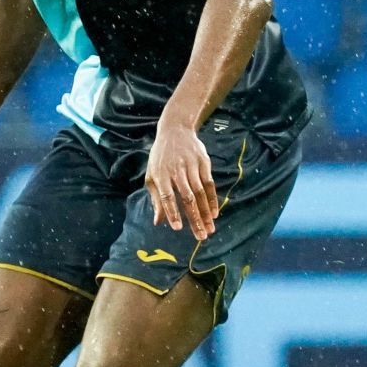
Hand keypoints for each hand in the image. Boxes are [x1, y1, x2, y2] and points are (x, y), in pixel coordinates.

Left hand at [146, 119, 218, 241]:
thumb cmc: (160, 157)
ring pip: (200, 193)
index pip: (167, 197)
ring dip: (206, 213)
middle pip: (187, 198)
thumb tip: (158, 222)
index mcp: (161, 174)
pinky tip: (214, 214)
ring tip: (210, 229)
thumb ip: (155, 199)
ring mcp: (191, 166)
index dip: (172, 212)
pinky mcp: (204, 163)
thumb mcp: (152, 175)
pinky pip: (210, 184)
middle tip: (201, 236)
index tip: (178, 228)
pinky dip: (213, 200)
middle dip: (194, 219)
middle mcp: (177, 171)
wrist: (176, 130)